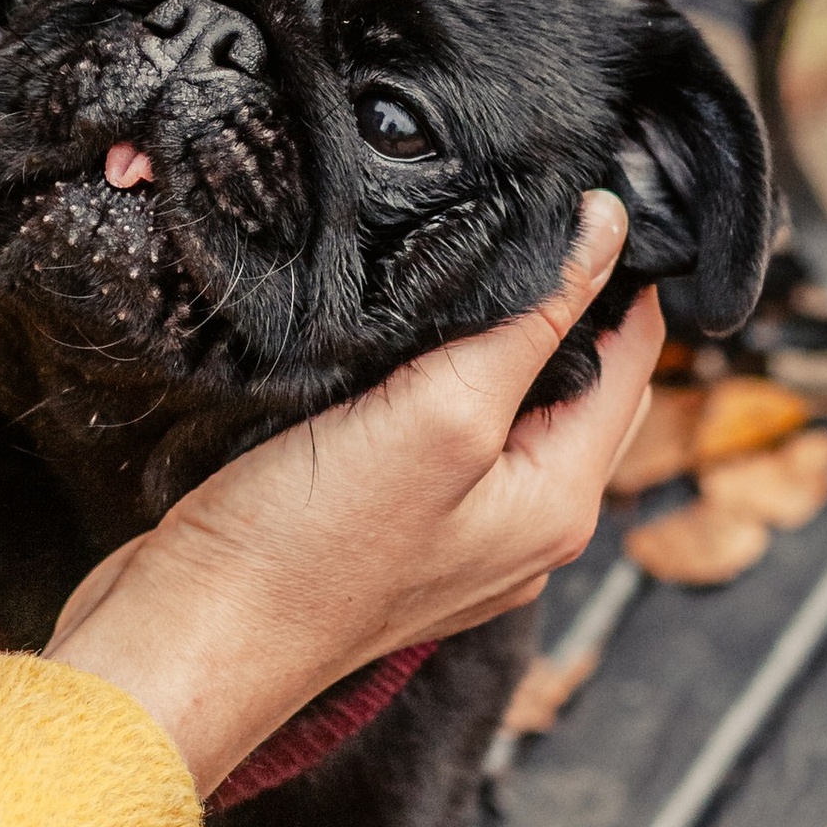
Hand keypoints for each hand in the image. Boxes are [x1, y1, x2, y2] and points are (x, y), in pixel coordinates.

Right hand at [46, 195, 661, 799]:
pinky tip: (399, 344)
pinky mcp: (388, 532)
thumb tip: (603, 229)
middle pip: (582, 388)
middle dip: (572, 304)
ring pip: (511, 411)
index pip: (633, 359)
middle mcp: (523, 528)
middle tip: (532, 212)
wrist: (193, 638)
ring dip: (502, 341)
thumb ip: (530, 322)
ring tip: (466, 259)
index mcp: (560, 503)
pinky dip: (440, 384)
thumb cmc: (309, 547)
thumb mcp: (440, 414)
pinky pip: (445, 440)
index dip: (622, 271)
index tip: (595, 188)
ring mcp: (457, 537)